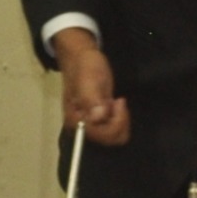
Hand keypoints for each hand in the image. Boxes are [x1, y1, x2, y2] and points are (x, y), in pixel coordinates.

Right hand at [53, 28, 131, 144]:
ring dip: (120, 120)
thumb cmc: (85, 67)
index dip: (115, 122)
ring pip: (115, 137)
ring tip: (115, 102)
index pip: (100, 135)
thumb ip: (91, 99)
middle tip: (117, 100)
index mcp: (75, 120)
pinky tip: (115, 105)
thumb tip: (98, 118)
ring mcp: (91, 126)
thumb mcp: (89, 79)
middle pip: (109, 139)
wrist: (83, 58)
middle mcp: (82, 128)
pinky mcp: (99, 123)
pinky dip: (120, 119)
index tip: (118, 101)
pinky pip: (115, 130)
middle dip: (119, 120)